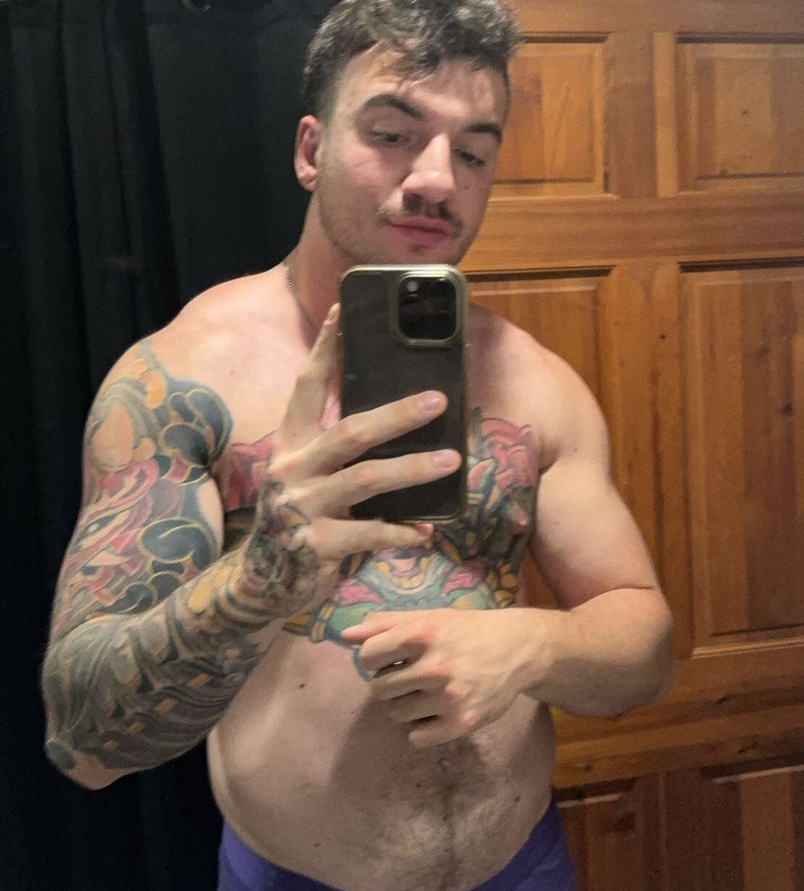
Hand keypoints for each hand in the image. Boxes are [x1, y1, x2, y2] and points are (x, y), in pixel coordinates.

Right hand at [237, 308, 459, 616]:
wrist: (263, 580)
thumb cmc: (300, 516)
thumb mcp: (308, 473)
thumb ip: (337, 446)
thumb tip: (395, 411)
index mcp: (290, 442)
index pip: (307, 386)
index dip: (325, 349)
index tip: (342, 310)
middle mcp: (291, 469)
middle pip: (351, 432)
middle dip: (397, 415)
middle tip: (439, 401)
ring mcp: (301, 508)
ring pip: (367, 480)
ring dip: (413, 470)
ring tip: (452, 461)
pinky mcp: (315, 545)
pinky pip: (369, 533)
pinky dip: (401, 532)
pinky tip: (426, 532)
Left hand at [340, 608, 540, 748]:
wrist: (518, 650)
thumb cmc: (466, 631)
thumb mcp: (428, 617)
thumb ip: (385, 624)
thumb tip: (345, 635)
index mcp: (421, 634)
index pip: (367, 656)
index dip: (374, 658)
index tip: (390, 657)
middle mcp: (434, 666)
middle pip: (378, 689)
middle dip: (389, 683)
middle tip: (410, 676)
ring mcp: (448, 697)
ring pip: (396, 714)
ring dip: (405, 705)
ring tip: (425, 693)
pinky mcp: (461, 723)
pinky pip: (417, 737)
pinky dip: (422, 729)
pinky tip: (437, 712)